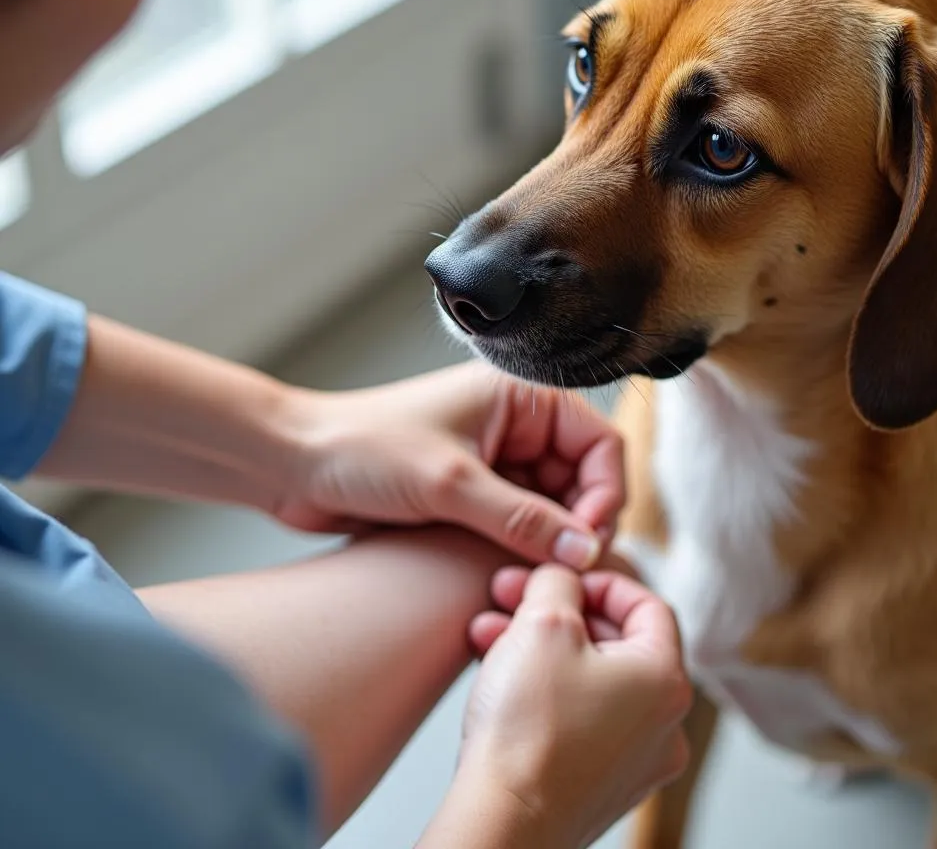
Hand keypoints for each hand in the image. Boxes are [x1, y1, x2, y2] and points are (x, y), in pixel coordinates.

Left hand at [274, 362, 624, 568]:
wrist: (292, 463)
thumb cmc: (363, 447)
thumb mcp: (451, 484)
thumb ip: (523, 520)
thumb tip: (587, 551)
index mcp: (520, 398)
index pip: (599, 445)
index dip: (603, 495)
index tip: (586, 542)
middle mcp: (514, 426)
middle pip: (580, 482)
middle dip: (575, 526)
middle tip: (560, 572)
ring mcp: (494, 462)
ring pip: (550, 510)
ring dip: (545, 544)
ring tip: (527, 578)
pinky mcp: (471, 495)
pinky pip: (516, 527)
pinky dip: (518, 552)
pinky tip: (504, 576)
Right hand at [433, 566, 690, 848]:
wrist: (501, 823)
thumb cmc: (528, 728)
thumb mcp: (543, 622)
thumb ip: (559, 580)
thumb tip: (563, 572)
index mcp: (666, 679)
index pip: (648, 605)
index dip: (599, 580)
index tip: (560, 576)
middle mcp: (663, 725)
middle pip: (615, 641)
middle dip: (558, 612)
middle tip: (513, 596)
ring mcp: (633, 761)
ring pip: (588, 678)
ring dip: (541, 646)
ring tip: (489, 631)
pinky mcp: (599, 785)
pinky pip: (578, 717)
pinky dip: (544, 688)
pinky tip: (497, 671)